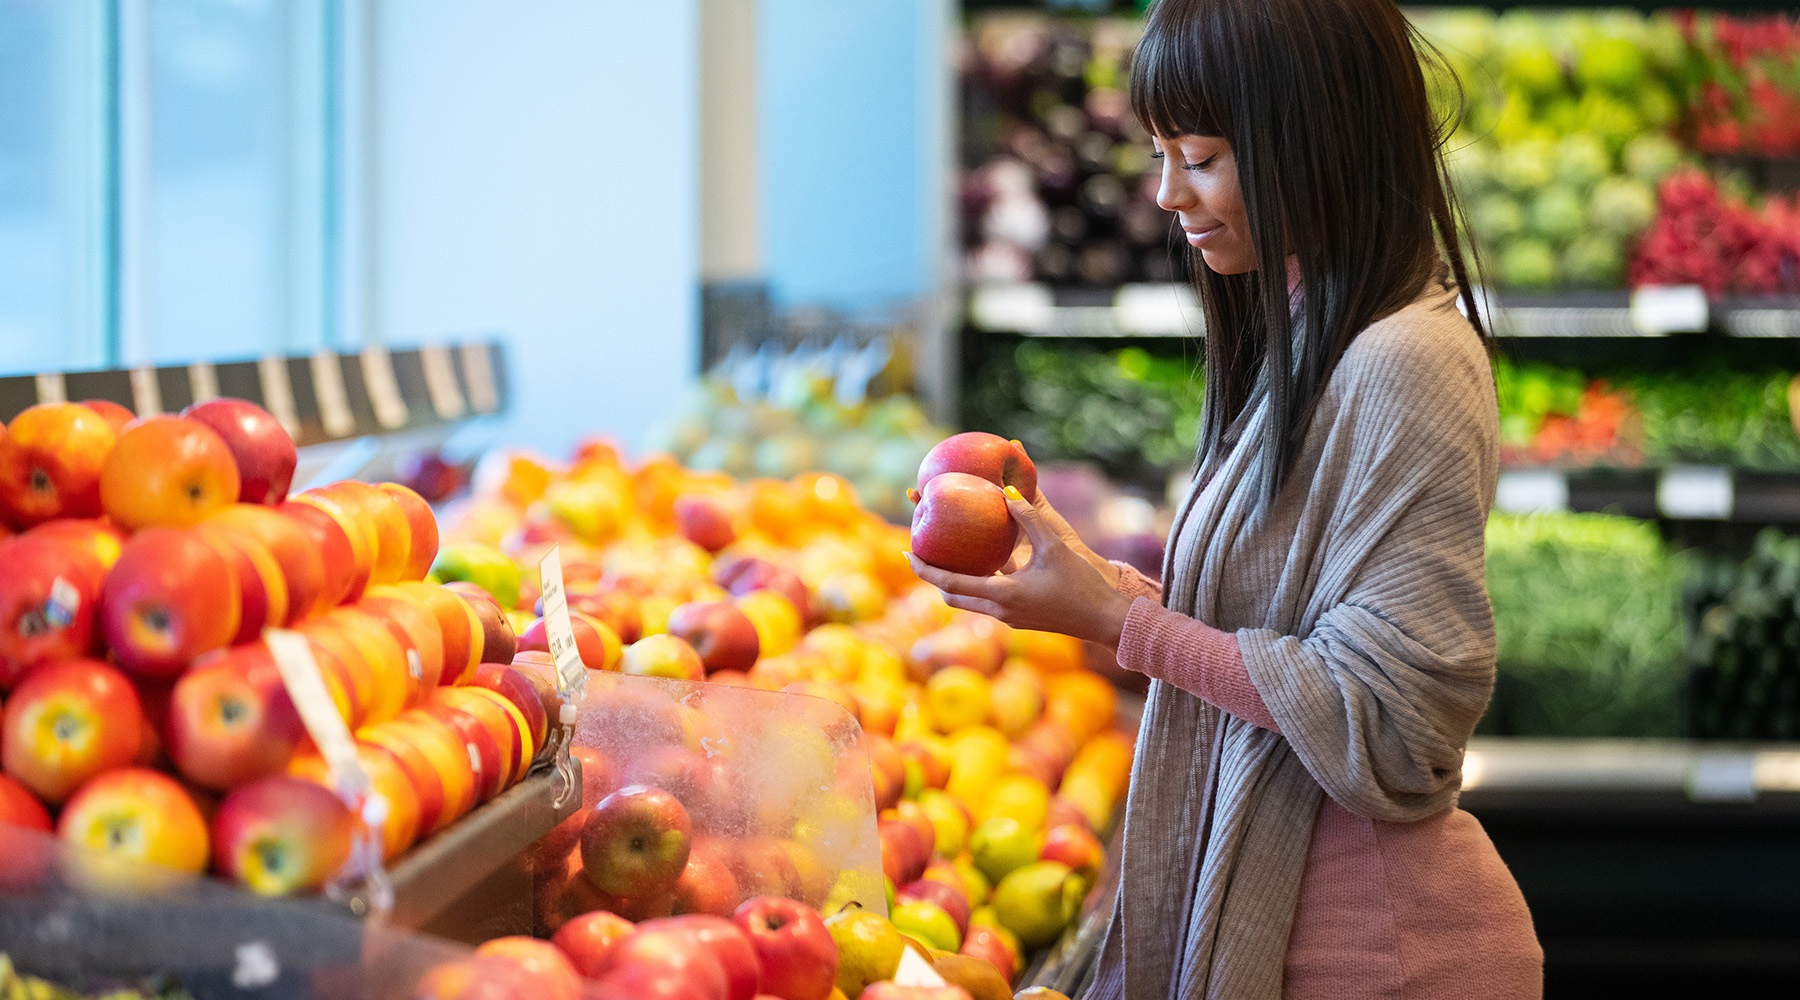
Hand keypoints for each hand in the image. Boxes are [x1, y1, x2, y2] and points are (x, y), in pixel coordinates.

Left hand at [909, 486, 1134, 648]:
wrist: (1108, 620)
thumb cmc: (1084, 584)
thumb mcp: (1055, 545)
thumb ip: (1029, 516)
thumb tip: (1005, 490)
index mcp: (1002, 596)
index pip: (949, 584)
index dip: (924, 568)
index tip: (905, 552)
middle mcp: (1000, 611)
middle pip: (952, 596)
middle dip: (933, 574)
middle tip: (922, 549)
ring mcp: (1010, 617)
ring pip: (970, 599)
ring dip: (955, 579)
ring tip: (949, 550)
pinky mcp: (1022, 617)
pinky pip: (990, 597)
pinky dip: (980, 580)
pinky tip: (986, 555)